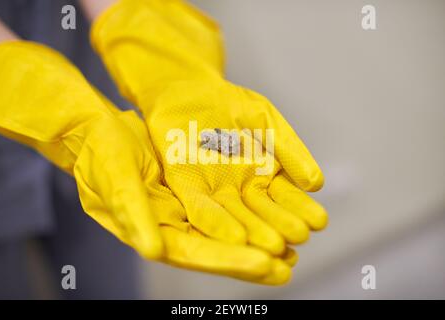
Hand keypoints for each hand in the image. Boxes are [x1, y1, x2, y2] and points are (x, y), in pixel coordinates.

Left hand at [91, 0, 327, 255]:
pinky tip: (234, 238)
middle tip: (298, 240)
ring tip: (273, 248)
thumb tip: (317, 183)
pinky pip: (202, 208)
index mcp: (263, 176)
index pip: (287, 197)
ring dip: (253, 232)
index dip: (302, 209)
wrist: (186, 88)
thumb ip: (289, 149)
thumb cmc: (228, 102)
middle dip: (280, 226)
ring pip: (236, 216)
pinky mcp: (186, 187)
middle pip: (263, 213)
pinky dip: (217, 223)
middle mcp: (241, 190)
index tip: (320, 222)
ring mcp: (214, 191)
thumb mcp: (265, 119)